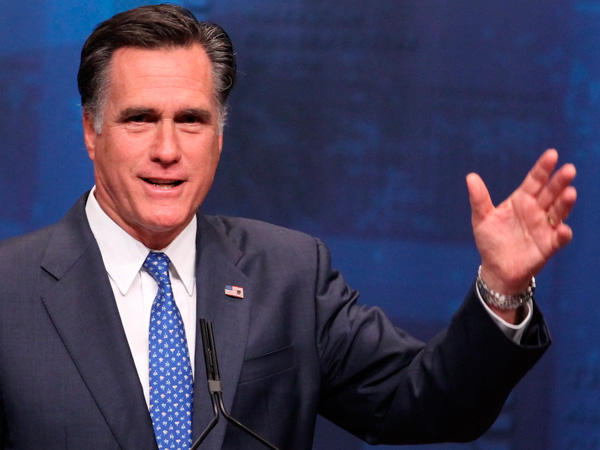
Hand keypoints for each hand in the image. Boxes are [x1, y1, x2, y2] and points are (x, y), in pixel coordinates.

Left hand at [466, 149, 576, 298]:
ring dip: (565, 203)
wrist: (496, 268)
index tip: (552, 154)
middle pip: (550, 193)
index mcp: (521, 200)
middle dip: (559, 182)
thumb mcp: (481, 218)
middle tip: (568, 170)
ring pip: (558, 212)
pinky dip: (563, 234)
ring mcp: (544, 227)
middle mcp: (536, 210)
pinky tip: (563, 230)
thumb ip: (479, 199)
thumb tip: (470, 176)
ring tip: (570, 193)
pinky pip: (559, 239)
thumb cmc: (490, 240)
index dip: (543, 168)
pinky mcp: (548, 245)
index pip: (534, 181)